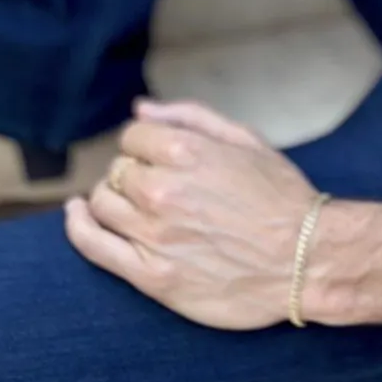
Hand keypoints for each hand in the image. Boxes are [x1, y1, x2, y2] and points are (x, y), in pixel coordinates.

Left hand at [65, 99, 318, 330]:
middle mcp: (163, 190)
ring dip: (113, 198)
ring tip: (135, 204)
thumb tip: (141, 108)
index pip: (134, 135)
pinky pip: (93, 246)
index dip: (146, 142)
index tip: (158, 154)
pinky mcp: (150, 274)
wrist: (304, 258)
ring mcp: (153, 234)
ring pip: (101, 203)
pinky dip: (77, 227)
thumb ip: (190, 117)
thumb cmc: (280, 196)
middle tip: (158, 183)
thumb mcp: (246, 139)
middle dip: (133, 171)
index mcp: (186, 152)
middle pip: (117, 169)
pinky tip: (77, 216)